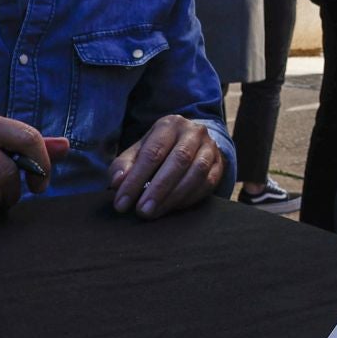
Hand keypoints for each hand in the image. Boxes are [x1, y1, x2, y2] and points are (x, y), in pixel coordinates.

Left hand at [109, 114, 224, 218]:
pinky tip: (172, 208)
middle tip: (142, 211)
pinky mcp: (219, 164)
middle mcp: (193, 132)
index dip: (135, 179)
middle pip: (177, 160)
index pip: (152, 152)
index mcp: (169, 125)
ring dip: (174, 196)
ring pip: (196, 172)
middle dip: (158, 189)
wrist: (190, 142)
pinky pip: (207, 183)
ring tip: (155, 212)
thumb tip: (117, 182)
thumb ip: (123, 166)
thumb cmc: (158, 149)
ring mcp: (209, 147)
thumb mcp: (138, 151)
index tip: (122, 203)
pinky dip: (189, 198)